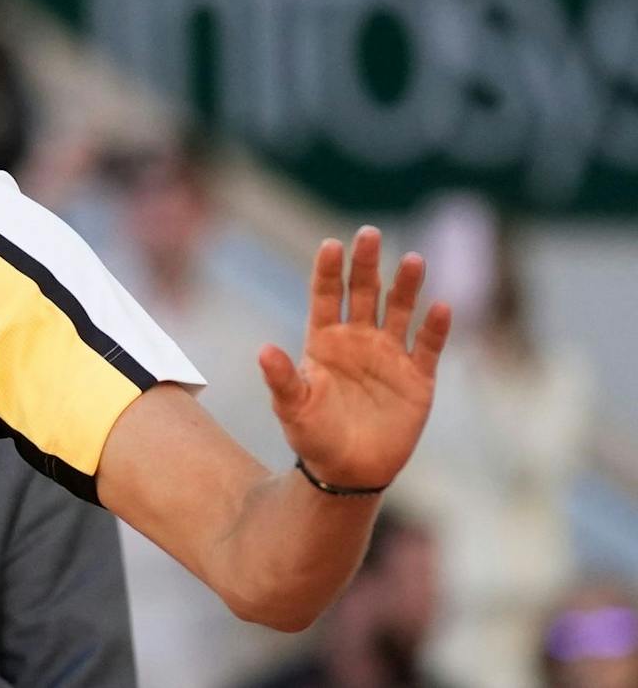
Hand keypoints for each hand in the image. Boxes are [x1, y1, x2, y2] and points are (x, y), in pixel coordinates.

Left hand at [259, 226, 452, 489]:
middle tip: (370, 233)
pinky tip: (441, 307)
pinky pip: (428, 347)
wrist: (348, 472)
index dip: (328, 270)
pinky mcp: (417, 378)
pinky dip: (435, 328)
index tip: (331, 244)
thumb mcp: (292, 408)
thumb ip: (281, 379)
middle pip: (364, 292)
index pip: (326, 295)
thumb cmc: (313, 436)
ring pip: (400, 311)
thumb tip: (263, 350)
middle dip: (367, 264)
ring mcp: (389, 356)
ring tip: (412, 260)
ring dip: (406, 287)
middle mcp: (358, 339)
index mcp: (324, 339)